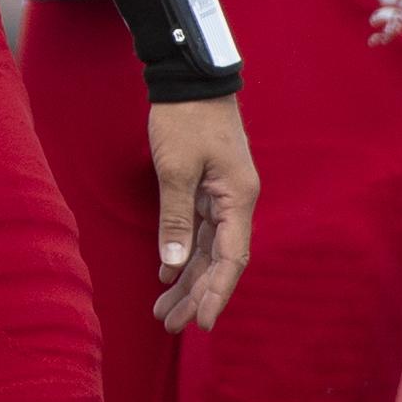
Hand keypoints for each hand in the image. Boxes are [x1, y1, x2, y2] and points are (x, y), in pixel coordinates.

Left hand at [147, 94, 257, 332]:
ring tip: (163, 310)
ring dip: (187, 279)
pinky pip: (198, 230)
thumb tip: (172, 266)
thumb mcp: (176, 168)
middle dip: (196, 294)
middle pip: (219, 259)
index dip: (217, 293)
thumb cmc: (185, 118)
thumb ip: (175, 218)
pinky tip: (166, 275)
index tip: (201, 324)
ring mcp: (223, 194)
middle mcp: (236, 201)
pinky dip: (183, 253)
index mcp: (238, 198)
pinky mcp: (208, 187)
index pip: (231, 259)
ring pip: (207, 248)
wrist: (190, 77)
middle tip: (170, 324)